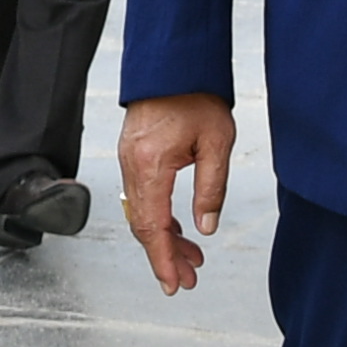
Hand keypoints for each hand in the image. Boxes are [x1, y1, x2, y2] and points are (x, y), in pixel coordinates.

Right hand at [119, 92, 233, 295]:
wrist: (174, 63)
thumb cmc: (197, 96)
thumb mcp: (217, 144)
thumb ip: (211, 189)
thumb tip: (206, 228)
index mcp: (151, 166)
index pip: (153, 226)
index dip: (163, 259)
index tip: (173, 283)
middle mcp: (132, 166)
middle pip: (143, 226)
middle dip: (165, 256)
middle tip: (186, 280)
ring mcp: (129, 160)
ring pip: (142, 213)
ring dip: (165, 238)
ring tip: (191, 259)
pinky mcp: (133, 155)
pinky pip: (142, 197)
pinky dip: (159, 218)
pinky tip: (179, 229)